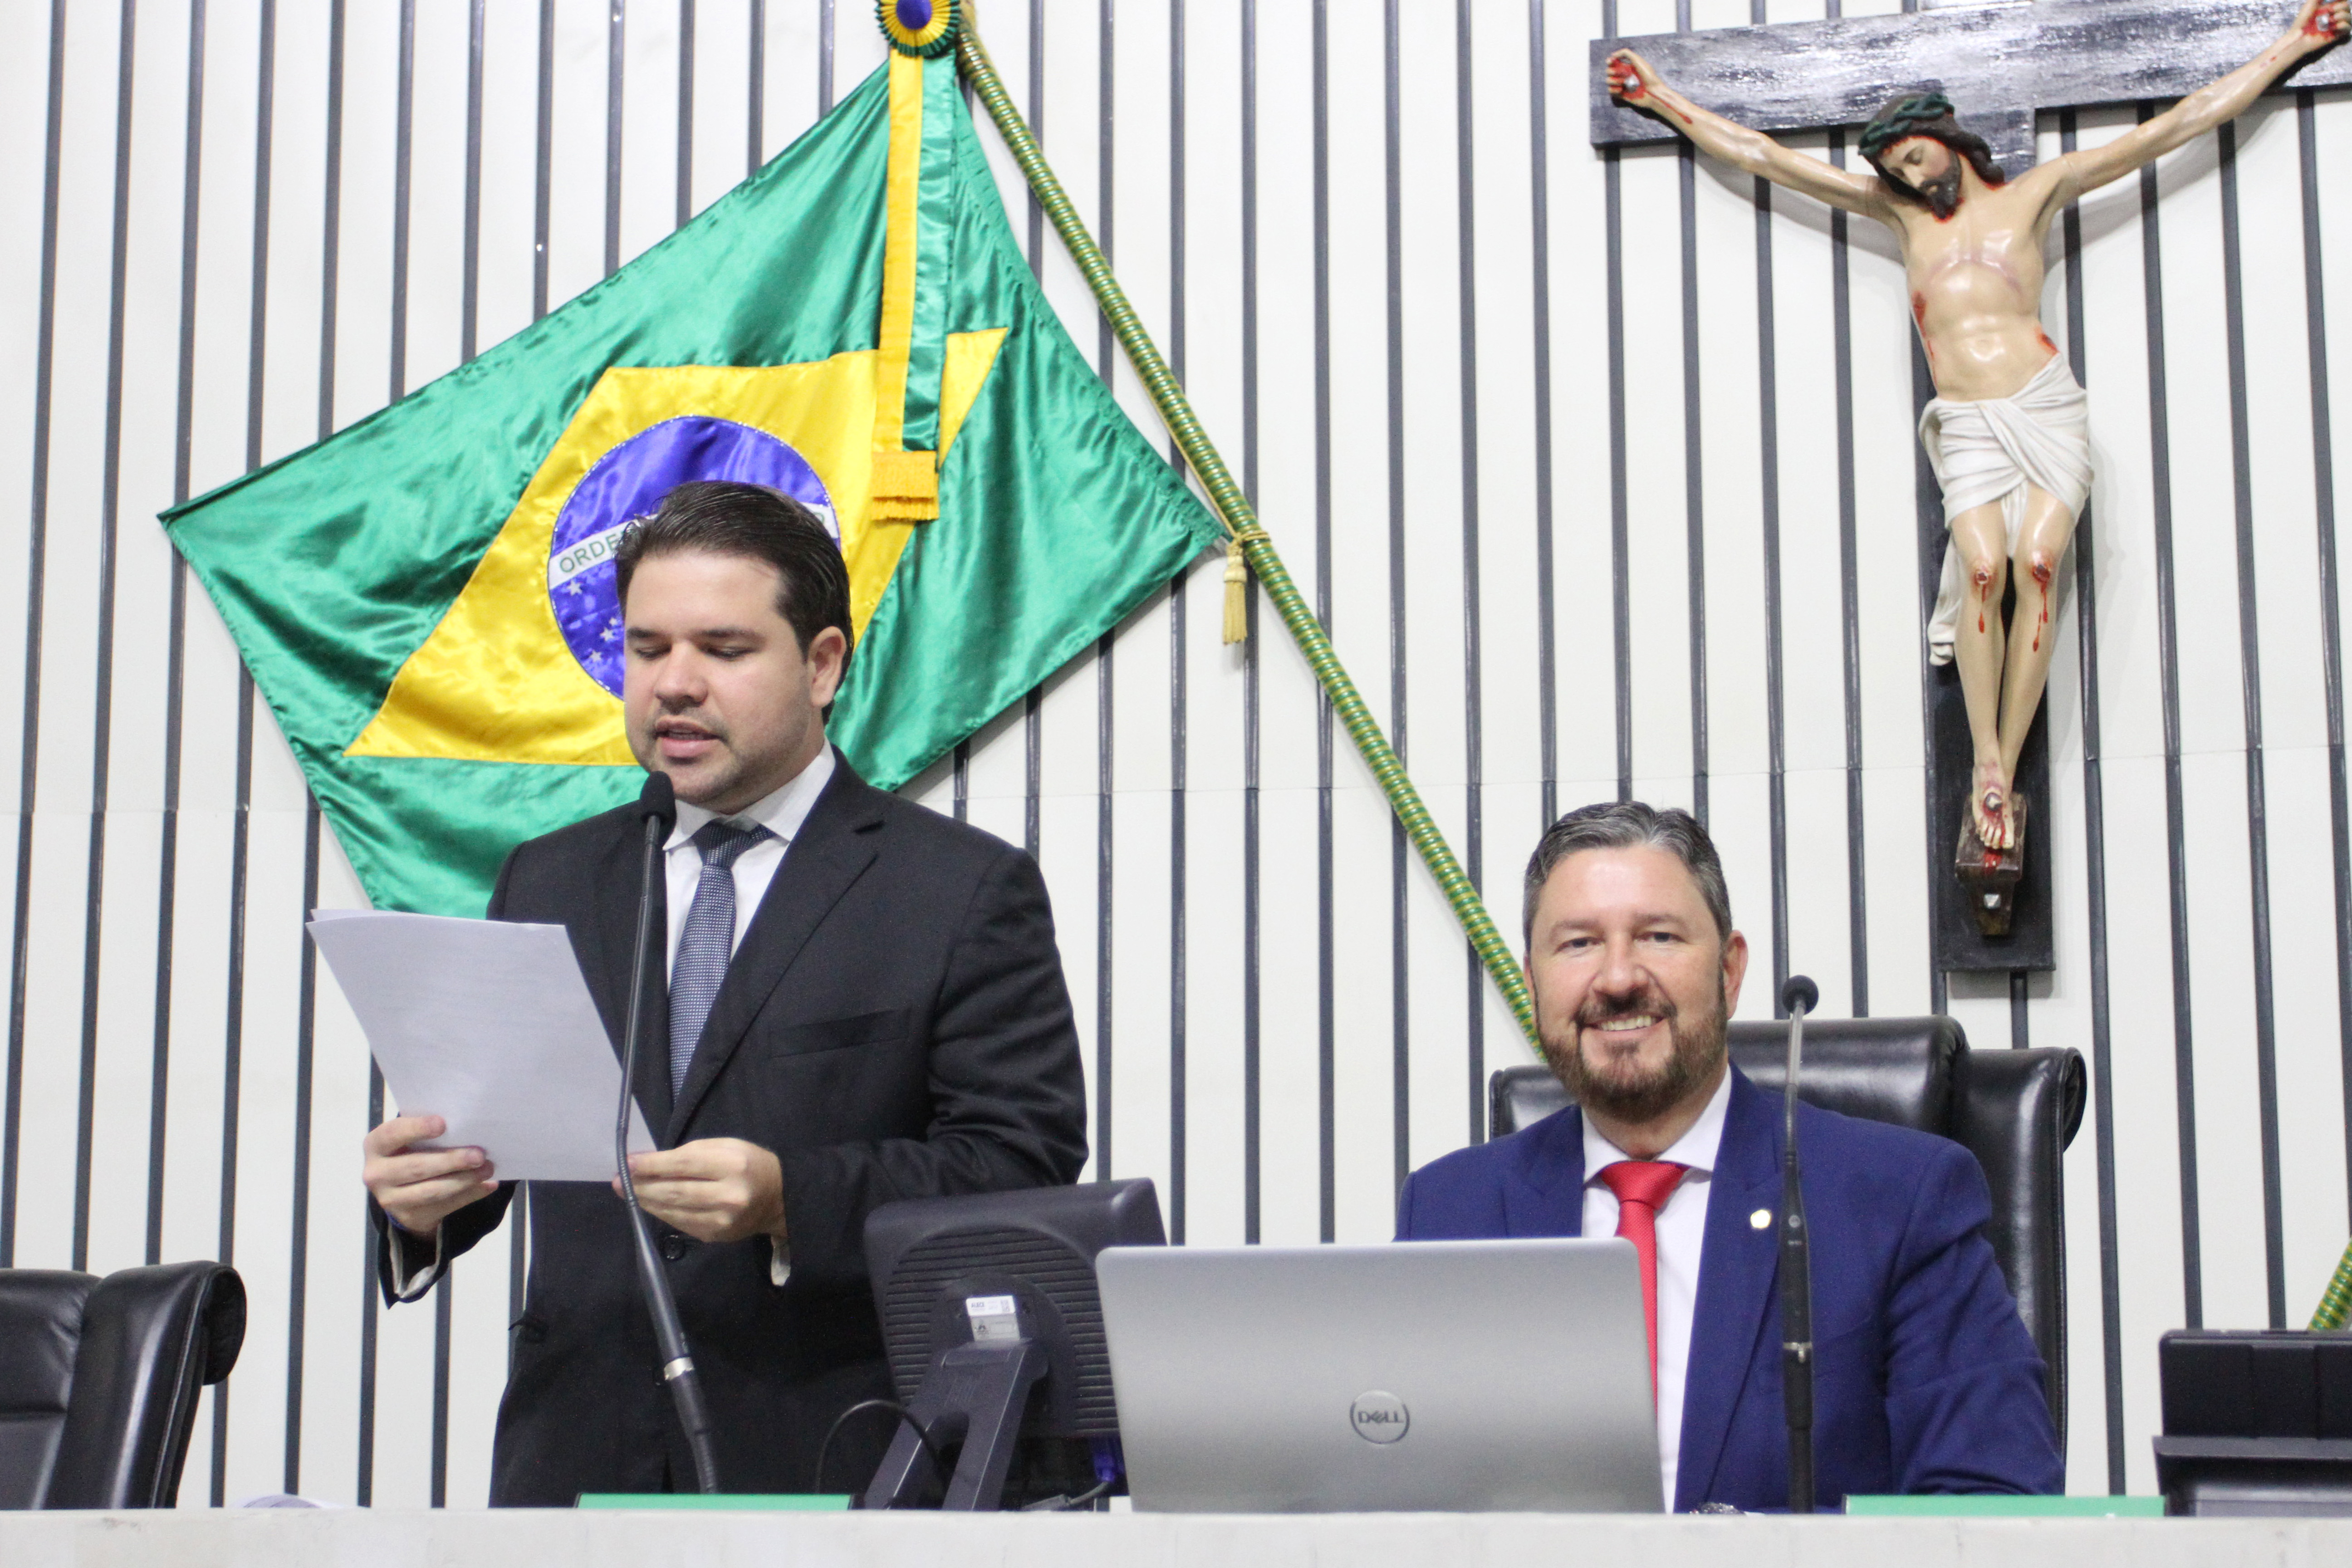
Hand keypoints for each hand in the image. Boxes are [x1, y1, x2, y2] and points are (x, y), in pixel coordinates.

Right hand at [363, 1115, 497, 1236]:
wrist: (398, 1187)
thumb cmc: (412, 1149)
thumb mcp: (410, 1138)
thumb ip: (429, 1131)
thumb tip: (468, 1128)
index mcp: (376, 1145)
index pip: (393, 1134)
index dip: (417, 1129)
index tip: (443, 1124)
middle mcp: (377, 1174)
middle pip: (417, 1167)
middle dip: (451, 1160)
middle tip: (479, 1154)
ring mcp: (391, 1200)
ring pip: (432, 1191)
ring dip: (464, 1180)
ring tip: (488, 1169)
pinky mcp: (410, 1217)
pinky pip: (444, 1207)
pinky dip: (470, 1195)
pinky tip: (488, 1185)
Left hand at [618, 1137, 785, 1244]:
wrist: (777, 1198)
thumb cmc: (747, 1164)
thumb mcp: (724, 1147)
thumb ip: (688, 1152)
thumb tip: (646, 1163)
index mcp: (733, 1164)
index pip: (683, 1164)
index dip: (652, 1165)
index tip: (628, 1163)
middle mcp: (728, 1195)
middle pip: (675, 1191)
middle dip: (642, 1186)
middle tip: (619, 1182)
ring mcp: (721, 1220)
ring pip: (674, 1211)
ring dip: (647, 1201)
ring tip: (629, 1193)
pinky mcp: (715, 1236)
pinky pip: (680, 1224)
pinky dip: (662, 1213)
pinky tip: (651, 1204)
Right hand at [1606, 48, 1665, 106]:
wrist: (1653, 92)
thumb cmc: (1648, 76)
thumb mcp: (1638, 60)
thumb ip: (1626, 53)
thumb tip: (1612, 55)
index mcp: (1627, 66)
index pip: (1613, 62)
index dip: (1610, 61)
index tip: (1611, 62)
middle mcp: (1624, 75)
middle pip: (1609, 71)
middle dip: (1612, 71)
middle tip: (1621, 73)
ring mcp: (1622, 85)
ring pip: (1608, 81)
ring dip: (1613, 80)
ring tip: (1623, 82)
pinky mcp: (1621, 94)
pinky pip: (1610, 91)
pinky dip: (1613, 89)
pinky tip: (1621, 90)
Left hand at [2292, 0, 2348, 51]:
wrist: (2298, 36)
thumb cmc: (2302, 20)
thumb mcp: (2311, 3)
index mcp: (2329, 8)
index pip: (2342, 0)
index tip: (2336, 0)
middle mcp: (2334, 16)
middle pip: (2347, 6)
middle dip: (2339, 7)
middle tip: (2328, 11)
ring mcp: (2336, 25)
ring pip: (2349, 16)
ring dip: (2341, 15)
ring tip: (2329, 20)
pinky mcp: (2336, 35)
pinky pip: (2348, 27)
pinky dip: (2342, 25)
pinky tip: (2331, 27)